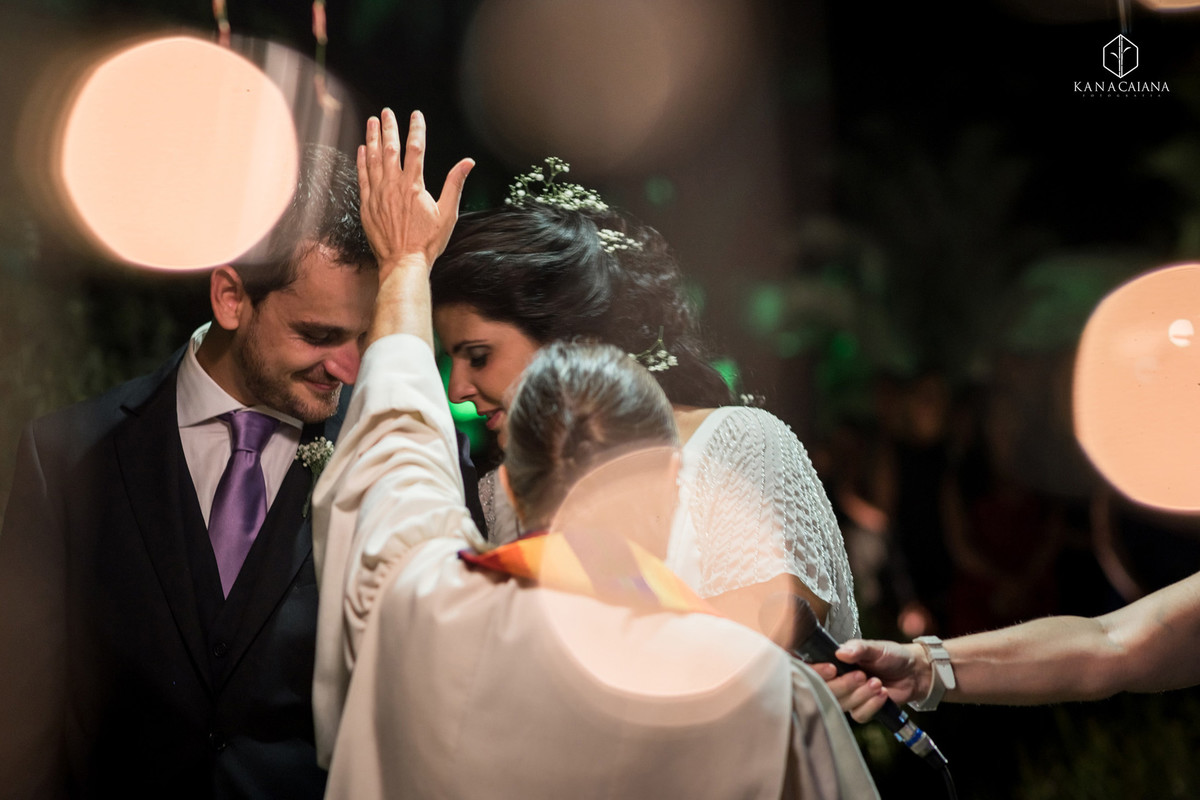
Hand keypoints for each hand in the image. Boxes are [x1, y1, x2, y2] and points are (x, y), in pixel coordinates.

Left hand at [357, 108, 473, 277]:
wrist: (404, 263)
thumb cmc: (428, 241)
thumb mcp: (448, 213)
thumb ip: (455, 184)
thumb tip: (468, 162)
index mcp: (414, 185)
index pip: (416, 148)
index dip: (416, 129)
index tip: (416, 115)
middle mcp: (393, 186)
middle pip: (390, 149)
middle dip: (389, 127)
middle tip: (386, 112)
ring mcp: (377, 195)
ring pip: (373, 159)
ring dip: (372, 138)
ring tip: (371, 122)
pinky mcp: (367, 206)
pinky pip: (363, 177)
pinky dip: (362, 161)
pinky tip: (362, 149)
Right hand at [809, 640, 927, 722]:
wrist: (913, 672)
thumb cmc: (891, 655)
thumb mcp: (875, 647)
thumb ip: (858, 649)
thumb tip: (840, 653)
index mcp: (833, 661)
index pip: (812, 670)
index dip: (817, 672)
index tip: (831, 669)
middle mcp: (836, 680)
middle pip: (825, 691)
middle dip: (844, 685)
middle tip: (862, 675)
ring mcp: (848, 696)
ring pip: (842, 704)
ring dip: (861, 695)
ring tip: (877, 683)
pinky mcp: (862, 709)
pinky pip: (859, 715)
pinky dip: (872, 705)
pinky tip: (883, 694)